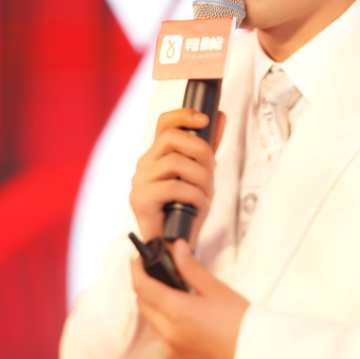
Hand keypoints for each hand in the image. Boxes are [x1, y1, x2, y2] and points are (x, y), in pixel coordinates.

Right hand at [130, 108, 225, 244]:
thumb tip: (219, 116)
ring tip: (207, 192)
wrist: (173, 243)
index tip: (205, 120)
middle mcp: (145, 163)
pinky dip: (194, 194)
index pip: (165, 122)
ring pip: (175, 161)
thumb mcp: (201, 174)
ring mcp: (140, 181)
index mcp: (158, 154)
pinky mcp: (140, 199)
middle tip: (212, 167)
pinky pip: (173, 187)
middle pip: (172, 137)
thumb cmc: (185, 210)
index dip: (184, 115)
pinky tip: (199, 203)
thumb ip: (208, 146)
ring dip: (200, 176)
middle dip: (201, 149)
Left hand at [132, 239, 249, 358]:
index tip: (138, 259)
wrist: (253, 352)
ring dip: (156, 305)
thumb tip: (177, 249)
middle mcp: (169, 332)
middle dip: (146, 285)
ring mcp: (171, 348)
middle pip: (143, 303)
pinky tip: (184, 316)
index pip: (142, 286)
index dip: (136, 269)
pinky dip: (166, 323)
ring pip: (152, 321)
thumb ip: (191, 268)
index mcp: (177, 311)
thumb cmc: (239, 322)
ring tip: (175, 293)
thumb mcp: (215, 288)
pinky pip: (162, 337)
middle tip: (158, 271)